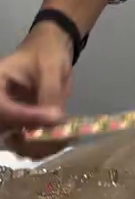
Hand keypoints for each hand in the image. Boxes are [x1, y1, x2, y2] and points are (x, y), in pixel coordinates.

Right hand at [0, 25, 73, 158]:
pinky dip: (45, 147)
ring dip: (40, 147)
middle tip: (60, 138)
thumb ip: (50, 94)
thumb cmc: (47, 53)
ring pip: (16, 143)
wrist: (50, 51)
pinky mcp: (20, 126)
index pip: (2, 107)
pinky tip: (64, 139)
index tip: (53, 118)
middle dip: (32, 140)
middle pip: (4, 131)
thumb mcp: (50, 68)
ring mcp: (7, 117)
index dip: (24, 116)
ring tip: (66, 138)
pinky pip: (28, 143)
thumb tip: (56, 121)